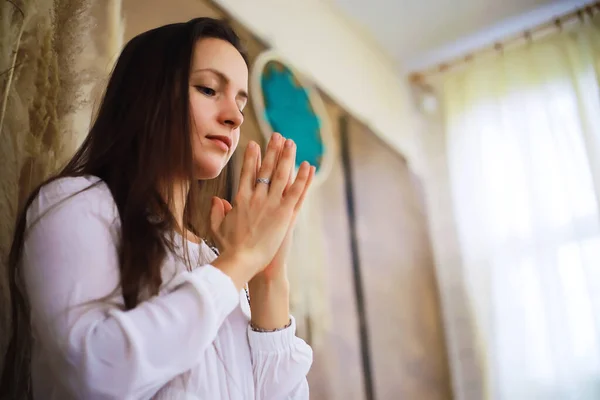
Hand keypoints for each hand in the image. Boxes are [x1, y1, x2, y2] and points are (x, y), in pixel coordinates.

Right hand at [209, 134, 311, 288]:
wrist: (241, 260)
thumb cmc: (229, 248)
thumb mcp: (217, 227)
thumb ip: (216, 211)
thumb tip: (216, 200)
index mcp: (241, 199)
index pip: (247, 172)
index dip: (251, 157)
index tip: (254, 144)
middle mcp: (257, 197)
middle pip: (266, 169)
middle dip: (272, 150)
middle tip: (277, 136)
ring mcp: (271, 204)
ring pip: (282, 175)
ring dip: (287, 157)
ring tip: (292, 143)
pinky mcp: (284, 214)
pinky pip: (296, 191)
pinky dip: (303, 178)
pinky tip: (308, 166)